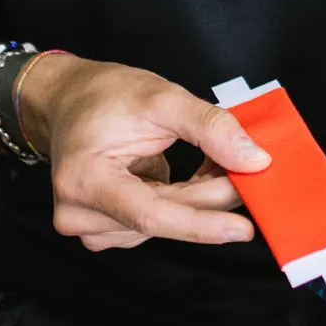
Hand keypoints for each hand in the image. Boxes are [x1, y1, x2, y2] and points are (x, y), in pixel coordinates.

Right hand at [20, 54, 267, 249]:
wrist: (71, 100)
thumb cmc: (105, 96)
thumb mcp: (162, 98)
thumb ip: (209, 127)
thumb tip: (253, 160)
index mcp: (84, 181)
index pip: (151, 216)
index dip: (201, 224)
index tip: (243, 229)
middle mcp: (80, 213)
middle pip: (166, 218)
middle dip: (215, 196)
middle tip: (254, 172)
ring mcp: (92, 225)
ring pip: (169, 222)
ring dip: (202, 196)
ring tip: (217, 161)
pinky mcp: (110, 226)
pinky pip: (162, 220)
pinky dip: (189, 199)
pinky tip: (201, 175)